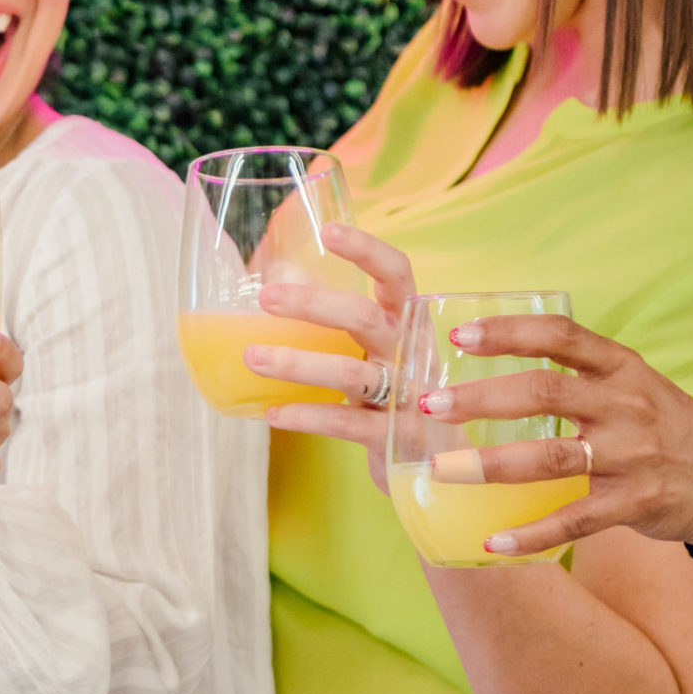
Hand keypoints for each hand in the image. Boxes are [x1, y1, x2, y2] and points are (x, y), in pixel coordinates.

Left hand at [247, 222, 414, 487]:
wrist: (440, 463)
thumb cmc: (398, 392)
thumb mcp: (377, 349)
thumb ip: (337, 315)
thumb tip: (280, 271)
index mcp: (409, 321)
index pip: (397, 275)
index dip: (367, 250)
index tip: (328, 230)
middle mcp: (412, 353)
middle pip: (365, 318)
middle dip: (314, 304)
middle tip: (265, 298)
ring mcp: (408, 397)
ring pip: (351, 373)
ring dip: (298, 363)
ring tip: (253, 357)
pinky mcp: (396, 439)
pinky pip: (345, 423)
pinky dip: (306, 416)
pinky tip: (272, 414)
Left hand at [414, 314, 692, 561]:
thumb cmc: (662, 427)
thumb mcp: (631, 386)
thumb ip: (576, 376)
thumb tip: (491, 369)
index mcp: (620, 368)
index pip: (560, 337)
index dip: (509, 333)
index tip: (460, 336)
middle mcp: (626, 406)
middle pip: (544, 393)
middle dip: (481, 399)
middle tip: (431, 406)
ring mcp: (631, 455)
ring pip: (551, 457)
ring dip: (490, 464)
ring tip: (442, 471)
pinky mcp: (635, 502)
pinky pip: (575, 520)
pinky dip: (531, 534)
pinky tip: (492, 543)